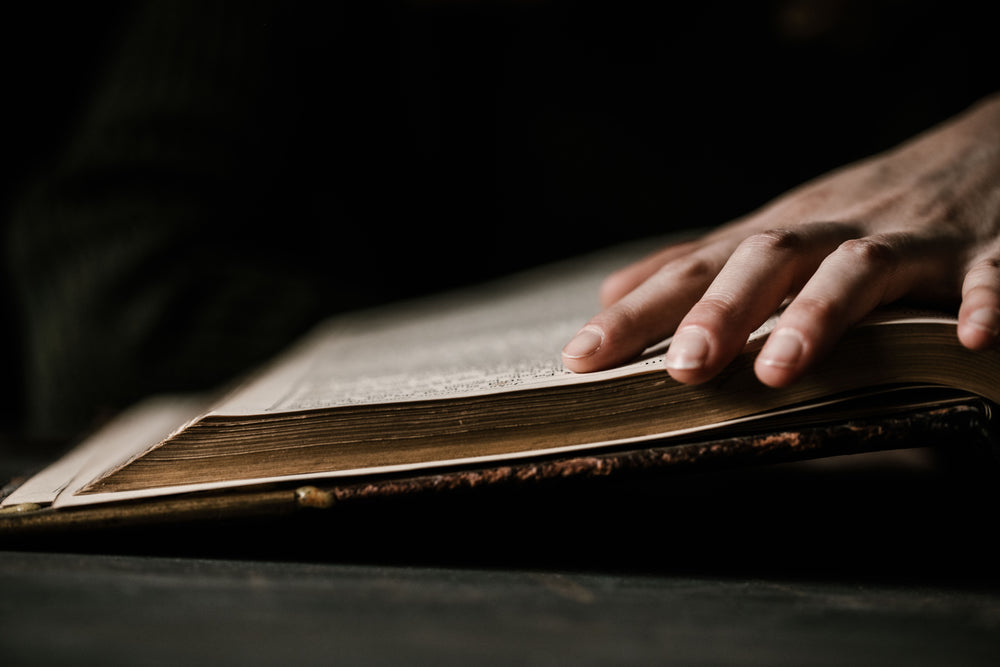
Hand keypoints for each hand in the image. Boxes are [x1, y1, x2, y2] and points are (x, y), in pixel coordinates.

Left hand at [562, 92, 999, 386]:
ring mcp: (906, 238)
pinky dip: (981, 301)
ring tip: (779, 368)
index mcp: (779, 234)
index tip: (582, 359)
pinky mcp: (982, 250)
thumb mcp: (776, 228)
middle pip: (765, 261)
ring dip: (817, 314)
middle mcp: (830, 231)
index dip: (637, 313)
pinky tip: (969, 338)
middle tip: (682, 369)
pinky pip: (985, 274)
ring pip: (856, 269)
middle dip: (721, 312)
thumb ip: (699, 264)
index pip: (694, 271)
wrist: (980, 147)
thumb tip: (613, 292)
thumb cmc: (863, 204)